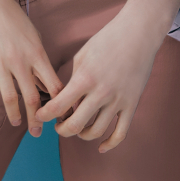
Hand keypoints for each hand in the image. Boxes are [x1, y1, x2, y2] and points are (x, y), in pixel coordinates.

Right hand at [0, 0, 59, 133]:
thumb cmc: (11, 15)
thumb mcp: (32, 35)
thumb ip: (39, 60)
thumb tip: (44, 85)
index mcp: (37, 53)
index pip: (53, 86)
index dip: (58, 104)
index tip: (59, 115)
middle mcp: (20, 61)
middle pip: (32, 99)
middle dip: (37, 119)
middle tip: (38, 132)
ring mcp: (0, 64)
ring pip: (10, 100)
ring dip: (14, 116)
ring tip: (16, 123)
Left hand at [35, 0, 179, 153]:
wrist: (139, 33)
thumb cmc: (107, 40)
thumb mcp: (82, 56)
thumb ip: (72, 81)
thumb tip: (63, 101)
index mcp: (84, 78)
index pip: (58, 106)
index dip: (44, 115)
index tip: (40, 117)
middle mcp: (101, 93)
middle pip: (75, 125)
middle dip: (61, 130)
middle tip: (58, 126)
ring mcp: (118, 100)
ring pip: (95, 132)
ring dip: (82, 135)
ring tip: (78, 129)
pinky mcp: (132, 104)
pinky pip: (121, 133)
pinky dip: (110, 144)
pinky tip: (101, 147)